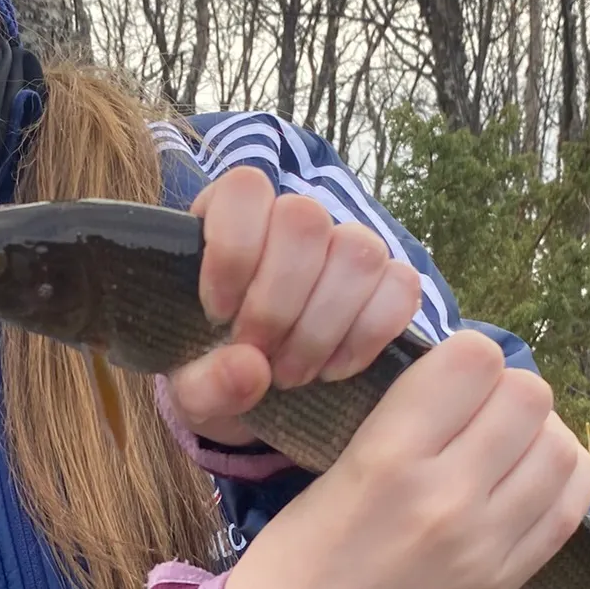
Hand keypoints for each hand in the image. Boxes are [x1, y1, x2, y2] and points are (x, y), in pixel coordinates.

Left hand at [164, 166, 422, 445]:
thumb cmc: (214, 373)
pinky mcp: (389, 283)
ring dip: (322, 325)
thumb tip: (250, 369)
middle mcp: (292, 219)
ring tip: (290, 373)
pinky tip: (332, 369)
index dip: (234, 249)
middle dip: (278, 302)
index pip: (246, 188)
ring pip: (358, 250)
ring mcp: (346, 247)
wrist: (254, 400)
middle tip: (258, 352)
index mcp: (229, 216)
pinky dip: (368, 336)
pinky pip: (401, 287)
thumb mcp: (188, 391)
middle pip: (305, 219)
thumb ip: (203, 384)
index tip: (218, 313)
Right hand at [217, 329, 589, 588]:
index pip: (475, 360)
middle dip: (505, 391)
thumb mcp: (335, 465)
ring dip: (538, 435)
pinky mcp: (505, 584)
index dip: (466, 356)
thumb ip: (405, 422)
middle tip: (479, 412)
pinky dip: (559, 481)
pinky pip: (569, 509)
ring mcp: (486, 545)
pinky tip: (528, 480)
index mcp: (388, 456)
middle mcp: (447, 496)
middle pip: (529, 396)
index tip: (448, 377)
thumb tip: (465, 380)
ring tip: (506, 448)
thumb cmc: (293, 553)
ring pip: (560, 448)